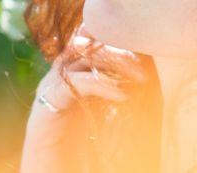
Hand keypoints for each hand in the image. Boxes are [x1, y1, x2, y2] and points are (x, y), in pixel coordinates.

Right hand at [20, 24, 147, 172]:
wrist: (61, 170)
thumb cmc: (92, 143)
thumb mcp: (115, 108)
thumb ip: (127, 85)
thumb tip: (150, 66)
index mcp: (76, 70)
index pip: (94, 38)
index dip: (118, 37)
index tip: (146, 44)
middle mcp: (62, 73)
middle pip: (88, 42)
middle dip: (119, 47)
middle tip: (144, 63)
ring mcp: (50, 86)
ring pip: (81, 56)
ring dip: (114, 62)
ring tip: (140, 77)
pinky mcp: (45, 105)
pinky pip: (74, 83)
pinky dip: (101, 84)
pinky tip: (122, 94)